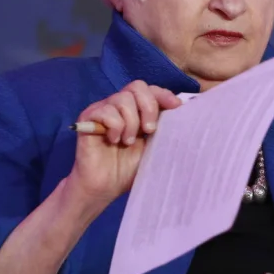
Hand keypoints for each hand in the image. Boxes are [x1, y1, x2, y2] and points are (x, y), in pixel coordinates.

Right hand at [63, 80, 181, 217]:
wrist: (105, 187)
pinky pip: (106, 111)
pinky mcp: (88, 118)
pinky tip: (114, 140)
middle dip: (149, 107)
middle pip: (137, 86)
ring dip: (131, 122)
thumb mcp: (154, 147)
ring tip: (128, 142)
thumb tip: (184, 112)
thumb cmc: (129, 169)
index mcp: (137, 110)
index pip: (150, 89)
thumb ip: (165, 128)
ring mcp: (103, 109)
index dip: (163, 94)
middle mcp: (120, 106)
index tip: (176, 107)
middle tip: (149, 130)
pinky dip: (115, 126)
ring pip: (123, 99)